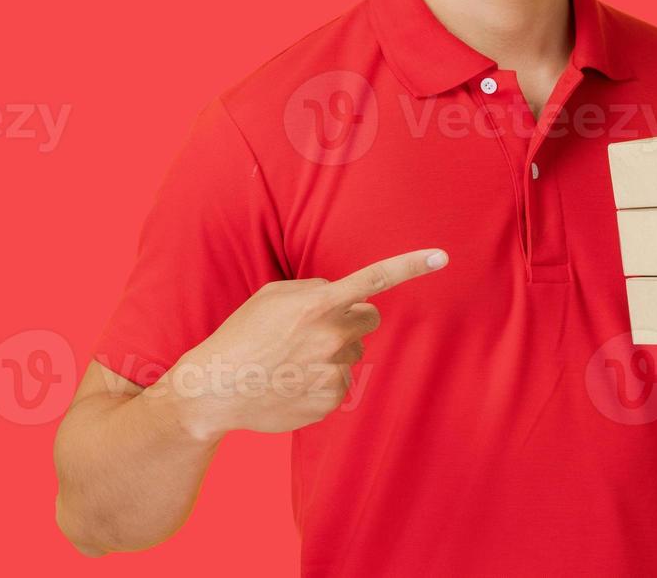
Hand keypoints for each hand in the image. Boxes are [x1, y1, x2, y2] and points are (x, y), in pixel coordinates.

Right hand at [157, 248, 448, 440]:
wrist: (214, 390)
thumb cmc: (242, 336)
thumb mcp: (273, 297)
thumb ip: (315, 289)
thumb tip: (346, 297)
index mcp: (318, 305)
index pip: (374, 280)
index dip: (411, 265)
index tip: (442, 256)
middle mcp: (333, 337)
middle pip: (368, 319)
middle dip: (349, 319)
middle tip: (312, 329)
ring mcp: (334, 372)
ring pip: (352, 352)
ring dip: (332, 352)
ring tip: (291, 360)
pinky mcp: (331, 400)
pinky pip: (340, 381)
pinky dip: (322, 381)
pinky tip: (291, 381)